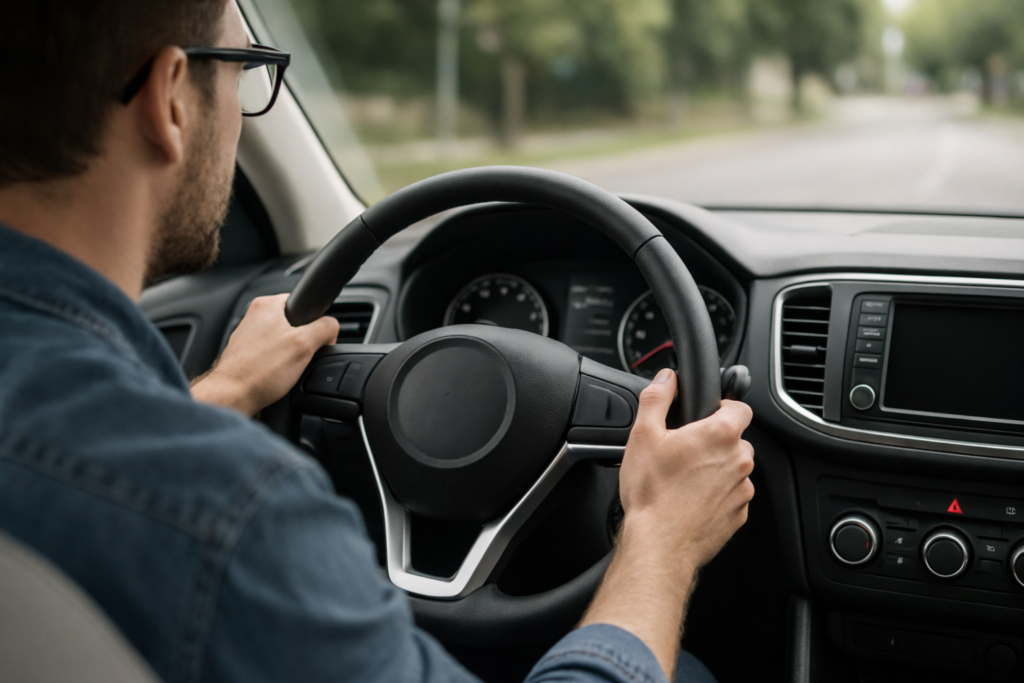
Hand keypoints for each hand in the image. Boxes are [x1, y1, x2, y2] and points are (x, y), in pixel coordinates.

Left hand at [191, 294, 339, 416]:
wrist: (233, 395)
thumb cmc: (259, 371)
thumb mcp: (305, 345)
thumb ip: (325, 328)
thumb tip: (332, 327)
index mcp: (267, 304)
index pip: (304, 304)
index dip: (316, 323)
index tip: (314, 340)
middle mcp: (253, 316)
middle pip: (295, 325)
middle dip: (302, 343)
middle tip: (299, 357)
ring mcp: (247, 335)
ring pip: (283, 342)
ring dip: (289, 356)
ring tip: (283, 368)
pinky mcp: (245, 353)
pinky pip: (271, 355)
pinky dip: (276, 365)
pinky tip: (274, 376)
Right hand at [580, 368, 753, 679]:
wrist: (659, 544)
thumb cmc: (652, 493)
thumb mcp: (643, 435)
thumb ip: (657, 398)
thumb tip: (666, 379)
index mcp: (720, 434)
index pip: (740, 406)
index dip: (722, 407)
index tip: (705, 415)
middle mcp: (739, 460)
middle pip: (736, 439)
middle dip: (714, 441)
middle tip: (684, 451)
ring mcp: (742, 490)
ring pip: (734, 469)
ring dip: (716, 470)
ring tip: (683, 480)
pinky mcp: (738, 516)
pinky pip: (731, 496)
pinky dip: (716, 496)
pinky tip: (689, 500)